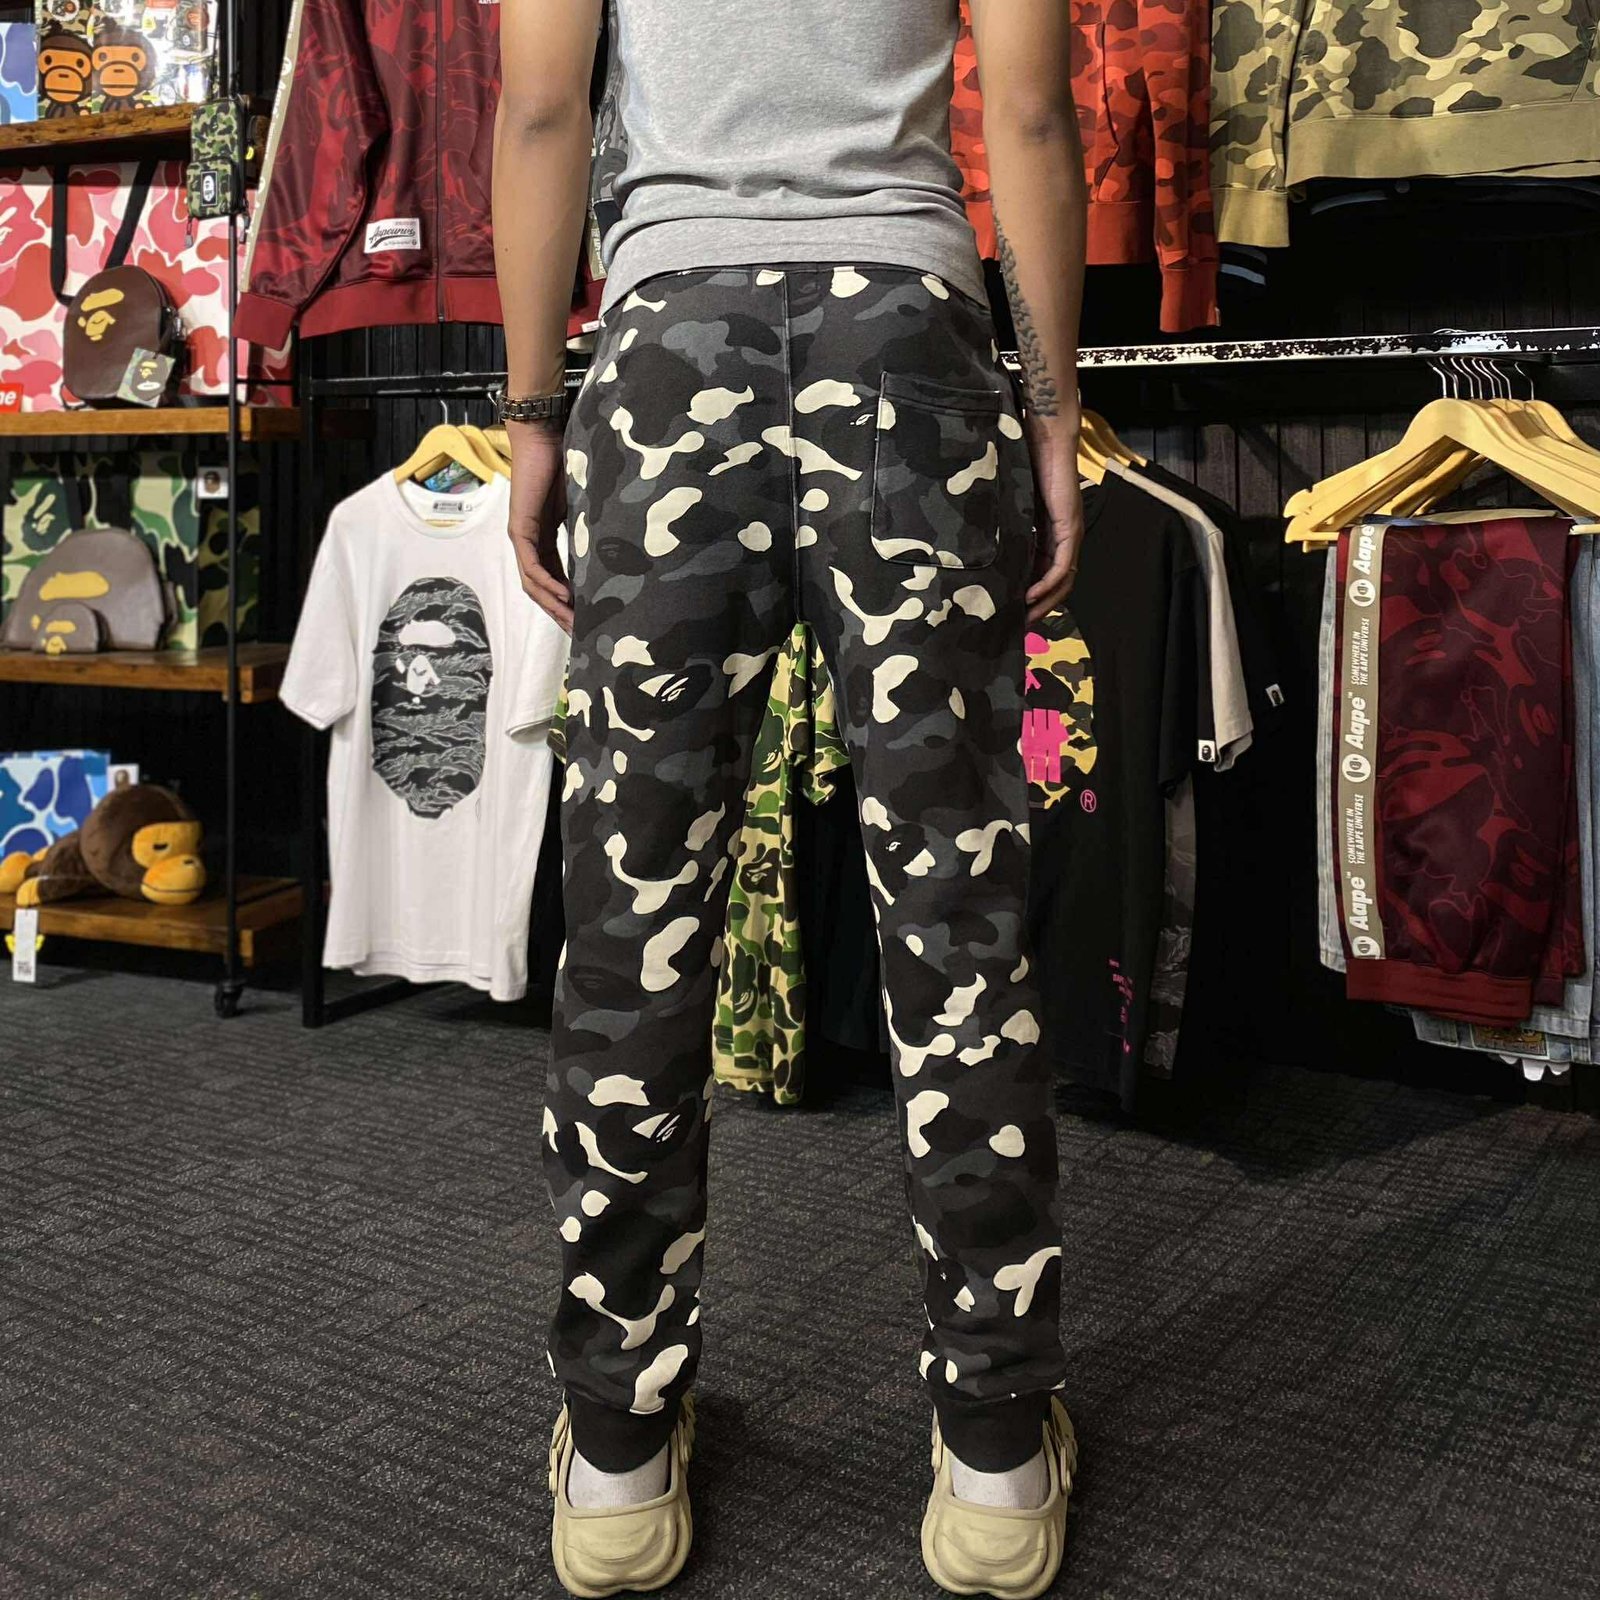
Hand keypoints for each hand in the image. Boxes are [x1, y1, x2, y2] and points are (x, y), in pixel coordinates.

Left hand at [506, 420, 572, 632]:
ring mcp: (522, 537)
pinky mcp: (520, 529)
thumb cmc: (563, 463)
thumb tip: (613, 548)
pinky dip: (547, 585)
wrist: (544, 436)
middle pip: (542, 589)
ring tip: (575, 625)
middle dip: (562, 614)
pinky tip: (565, 599)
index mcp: (544, 538)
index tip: (590, 620)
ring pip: (534, 584)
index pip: (555, 579)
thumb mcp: (581, 505)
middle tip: (583, 636)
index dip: (570, 603)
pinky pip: (533, 566)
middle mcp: (529, 542)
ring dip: (554, 607)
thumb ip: (587, 528)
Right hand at [1024, 415, 1084, 624]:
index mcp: (1049, 534)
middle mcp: (1064, 538)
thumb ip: (1003, 525)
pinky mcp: (1069, 527)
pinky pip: (1061, 565)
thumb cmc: (1025, 463)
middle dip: (1038, 608)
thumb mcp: (1009, 504)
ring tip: (1023, 618)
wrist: (1044, 438)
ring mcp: (1070, 534)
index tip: (1010, 612)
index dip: (1031, 597)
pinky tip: (1030, 596)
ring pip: (1063, 580)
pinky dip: (1047, 584)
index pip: (1044, 574)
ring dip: (1044, 602)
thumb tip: (978, 544)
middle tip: (1016, 627)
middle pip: (1058, 585)